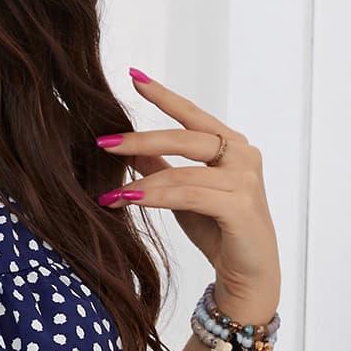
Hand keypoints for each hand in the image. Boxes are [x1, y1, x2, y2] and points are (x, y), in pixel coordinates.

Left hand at [95, 68, 281, 323]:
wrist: (247, 274)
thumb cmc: (218, 231)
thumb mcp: (183, 194)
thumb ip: (163, 169)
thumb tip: (130, 149)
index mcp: (231, 146)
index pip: (192, 115)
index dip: (163, 95)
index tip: (134, 76)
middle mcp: (243, 155)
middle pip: (184, 137)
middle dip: (140, 140)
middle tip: (103, 142)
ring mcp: (245, 178)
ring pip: (181, 172)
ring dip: (141, 183)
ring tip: (108, 193)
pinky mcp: (240, 205)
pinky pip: (188, 195)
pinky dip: (154, 197)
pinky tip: (128, 200)